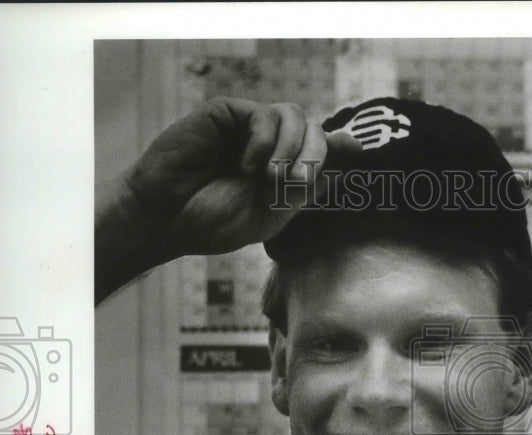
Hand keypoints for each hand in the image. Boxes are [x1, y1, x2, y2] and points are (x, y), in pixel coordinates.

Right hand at [96, 98, 359, 300]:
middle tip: (299, 181)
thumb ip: (303, 192)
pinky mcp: (229, 114)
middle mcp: (272, 146)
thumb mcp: (270, 217)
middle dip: (317, 155)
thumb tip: (337, 173)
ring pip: (295, 116)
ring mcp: (250, 129)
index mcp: (285, 172)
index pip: (323, 151)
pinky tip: (247, 166)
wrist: (168, 217)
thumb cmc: (213, 222)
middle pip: (315, 131)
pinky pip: (264, 114)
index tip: (363, 152)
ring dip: (291, 149)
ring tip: (269, 179)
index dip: (344, 147)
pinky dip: (263, 141)